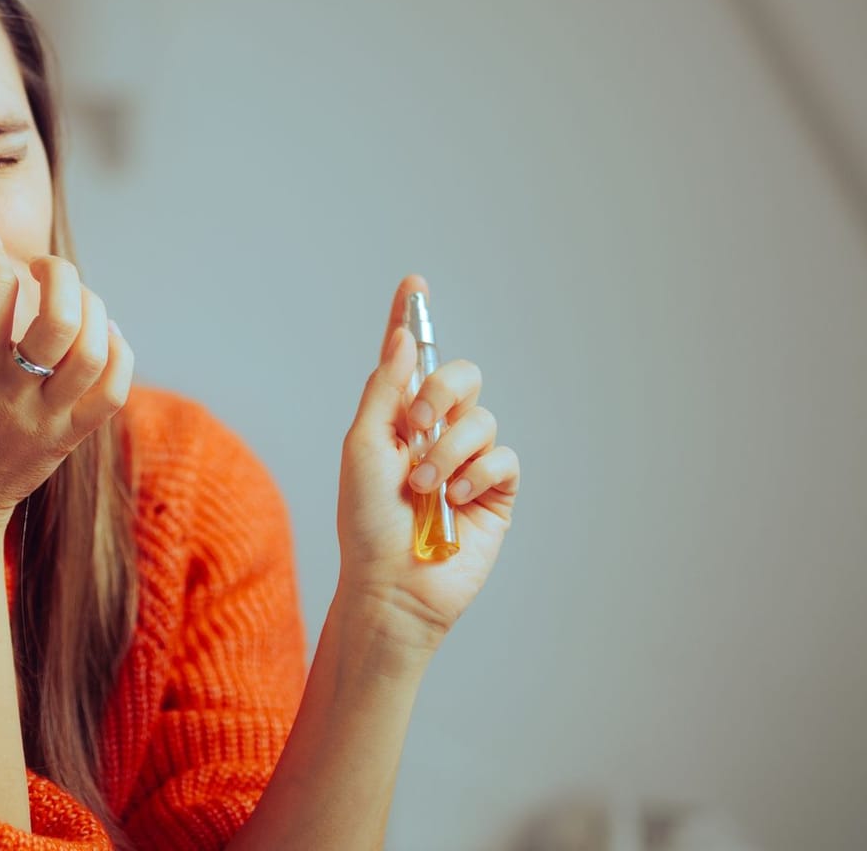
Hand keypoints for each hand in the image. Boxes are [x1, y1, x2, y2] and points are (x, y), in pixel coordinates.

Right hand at [0, 233, 133, 539]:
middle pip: (60, 320)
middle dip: (61, 274)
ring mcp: (46, 420)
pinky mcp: (70, 438)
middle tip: (45, 266)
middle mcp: (10, 395)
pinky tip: (101, 333)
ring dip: (94, 309)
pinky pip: (113, 392)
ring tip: (76, 298)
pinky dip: (118, 353)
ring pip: (93, 353)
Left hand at [335, 275, 517, 654]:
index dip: (413, 319)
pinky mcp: (495, 492)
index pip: (409, 359)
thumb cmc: (366, 523)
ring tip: (423, 490)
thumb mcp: (363, 447)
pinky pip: (503, 458)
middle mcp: (436, 434)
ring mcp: (468, 462)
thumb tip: (401, 336)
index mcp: (398, 419)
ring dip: (447, 453)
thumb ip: (384, 389)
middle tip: (416, 425)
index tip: (414, 282)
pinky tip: (453, 502)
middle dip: (440, 391)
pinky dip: (475, 475)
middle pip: (461, 375)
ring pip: (481, 419)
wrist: (391, 585)